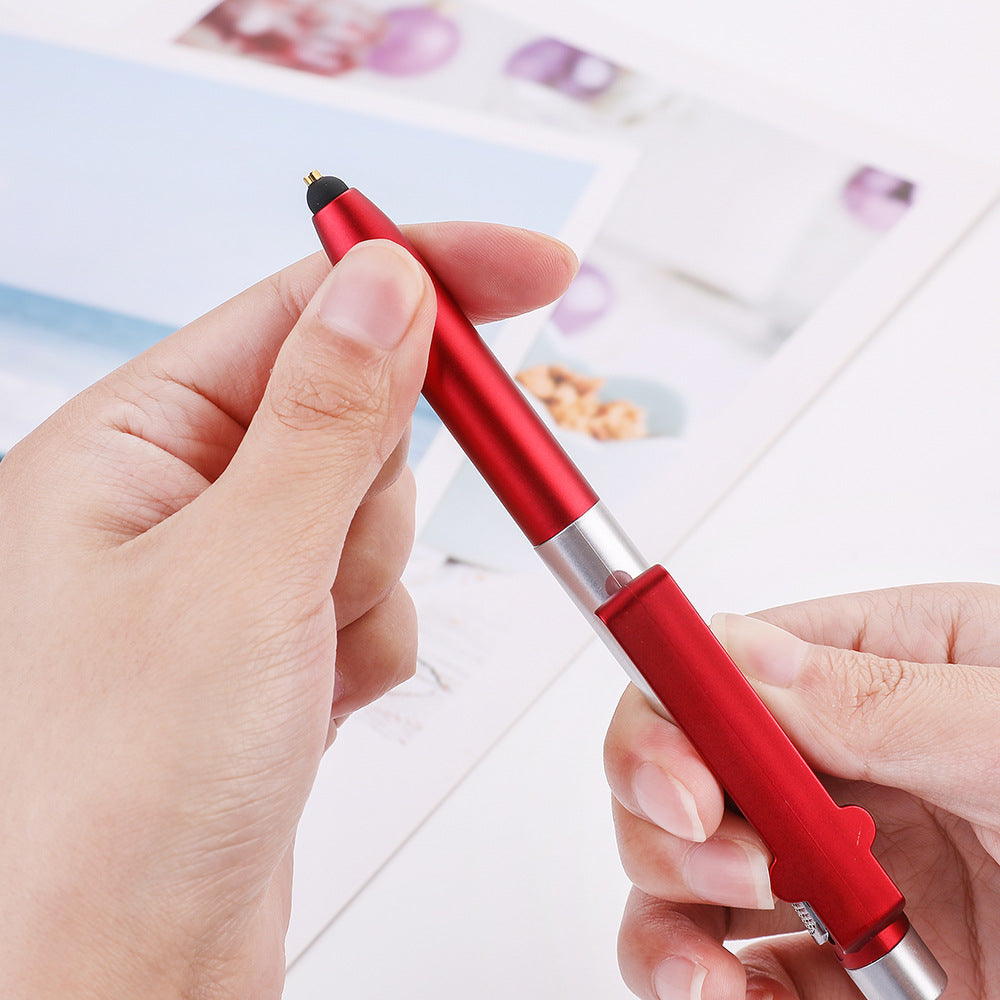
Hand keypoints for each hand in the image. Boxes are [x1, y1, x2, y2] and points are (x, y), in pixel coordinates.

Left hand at [0, 225, 575, 998]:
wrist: (118, 974)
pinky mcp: (277, 644)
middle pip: (350, 414)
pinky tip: (314, 702)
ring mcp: (232, 576)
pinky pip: (376, 594)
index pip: (298, 311)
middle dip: (376, 490)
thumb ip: (330, 415)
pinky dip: (372, 642)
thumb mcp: (241, 572)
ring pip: (376, 513)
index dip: (423, 275)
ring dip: (370, 582)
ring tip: (302, 662)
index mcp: (127, 449)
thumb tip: (389, 285)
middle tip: (332, 567)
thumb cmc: (113, 798)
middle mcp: (174, 502)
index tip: (530, 264)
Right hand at [604, 583, 999, 998]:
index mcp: (874, 671)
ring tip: (709, 970)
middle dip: (669, 823)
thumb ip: (884, 696)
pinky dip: (708, 992)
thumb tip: (742, 656)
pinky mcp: (841, 969)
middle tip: (729, 867)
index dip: (673, 715)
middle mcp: (836, 767)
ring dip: (667, 921)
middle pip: (681, 773)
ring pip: (680, 880)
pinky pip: (735, 976)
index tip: (683, 784)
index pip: (724, 668)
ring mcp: (832, 873)